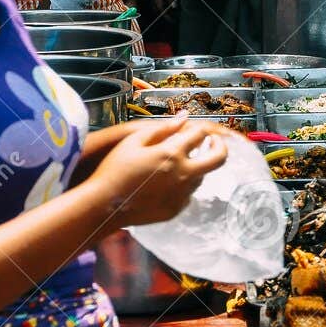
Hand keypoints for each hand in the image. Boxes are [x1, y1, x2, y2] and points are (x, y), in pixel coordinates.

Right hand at [87, 115, 228, 227]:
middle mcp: (183, 174)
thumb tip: (184, 117)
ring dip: (197, 167)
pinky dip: (183, 185)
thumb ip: (163, 128)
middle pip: (218, 158)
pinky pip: (188, 194)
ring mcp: (182, 194)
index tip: (199, 130)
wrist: (105, 205)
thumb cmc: (115, 169)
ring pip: (202, 177)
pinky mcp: (176, 209)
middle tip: (213, 143)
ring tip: (180, 164)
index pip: (200, 135)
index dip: (201, 129)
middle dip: (221, 146)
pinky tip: (167, 183)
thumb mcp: (134, 141)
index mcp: (172, 153)